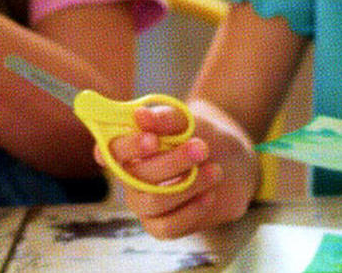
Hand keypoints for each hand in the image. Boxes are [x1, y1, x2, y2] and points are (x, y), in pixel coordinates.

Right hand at [101, 103, 258, 237]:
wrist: (233, 161)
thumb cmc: (203, 135)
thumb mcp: (190, 121)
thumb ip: (166, 118)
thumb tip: (139, 115)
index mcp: (129, 149)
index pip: (108, 151)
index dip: (126, 148)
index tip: (153, 140)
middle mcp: (130, 178)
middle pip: (135, 178)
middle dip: (171, 162)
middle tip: (202, 148)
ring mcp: (144, 203)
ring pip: (152, 203)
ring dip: (187, 186)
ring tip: (215, 170)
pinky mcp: (163, 224)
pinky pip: (166, 227)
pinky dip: (191, 211)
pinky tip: (210, 194)